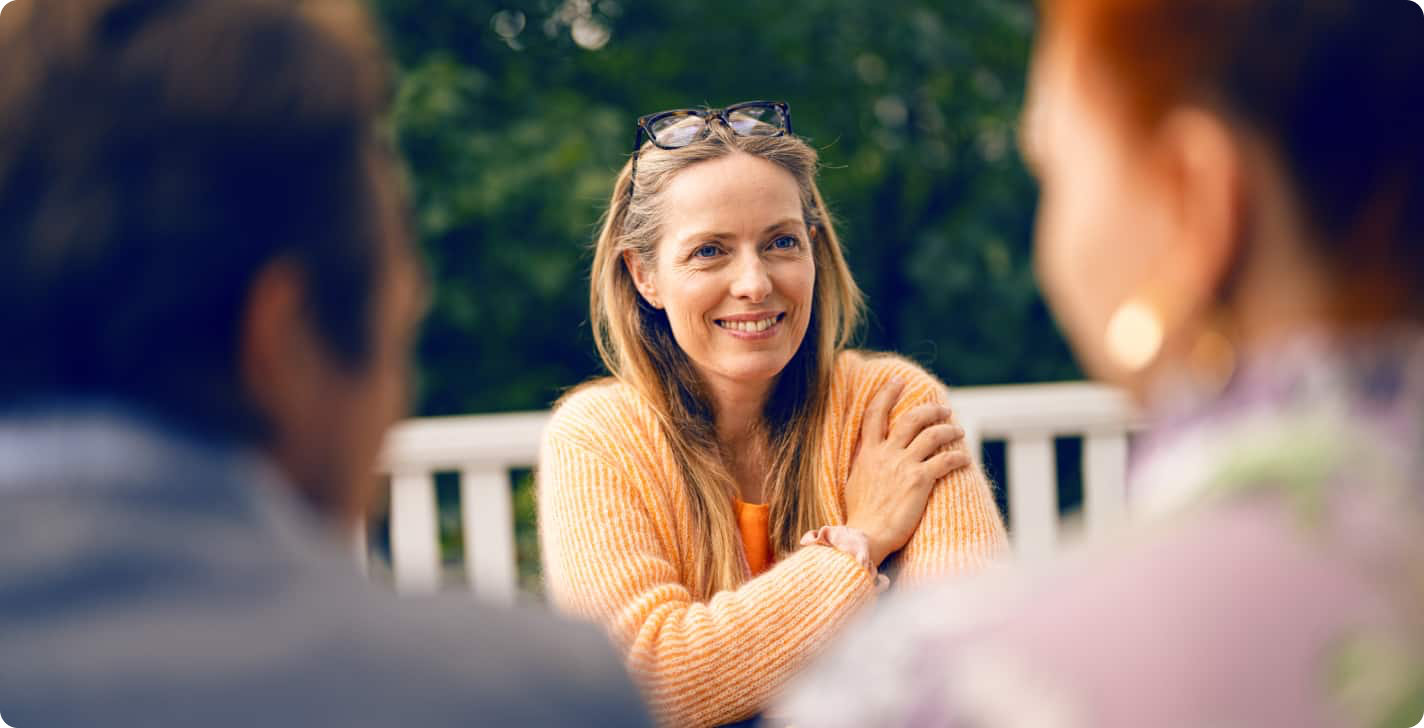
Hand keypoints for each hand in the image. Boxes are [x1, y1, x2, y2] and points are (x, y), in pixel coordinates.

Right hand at [843, 378, 968, 565]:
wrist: (866, 535)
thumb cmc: (860, 516)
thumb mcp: (854, 482)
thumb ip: (865, 465)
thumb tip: (869, 457)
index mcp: (868, 453)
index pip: (876, 414)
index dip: (887, 394)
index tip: (897, 381)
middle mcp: (886, 454)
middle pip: (911, 419)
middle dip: (930, 410)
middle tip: (943, 408)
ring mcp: (904, 465)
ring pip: (932, 435)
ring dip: (949, 429)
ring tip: (958, 430)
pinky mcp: (920, 481)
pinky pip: (945, 461)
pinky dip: (958, 457)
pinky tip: (965, 458)